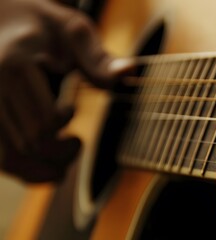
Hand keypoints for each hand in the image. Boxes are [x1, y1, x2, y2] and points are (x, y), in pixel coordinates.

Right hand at [0, 0, 132, 181]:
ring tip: (62, 159)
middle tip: (76, 144)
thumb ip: (98, 58)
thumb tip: (129, 72)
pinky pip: (1, 160)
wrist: (5, 26)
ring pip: (9, 160)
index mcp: (14, 67)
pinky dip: (26, 170)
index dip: (65, 136)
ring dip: (42, 169)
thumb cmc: (43, 28)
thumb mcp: (73, 32)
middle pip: (28, 146)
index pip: (43, 125)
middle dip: (60, 155)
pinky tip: (46, 163)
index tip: (74, 120)